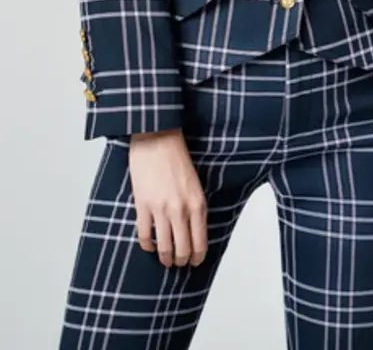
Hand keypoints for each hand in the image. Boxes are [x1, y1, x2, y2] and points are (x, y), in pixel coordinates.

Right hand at [129, 128, 207, 267]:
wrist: (157, 138)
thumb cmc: (177, 158)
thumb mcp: (195, 184)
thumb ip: (195, 208)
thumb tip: (193, 232)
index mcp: (197, 204)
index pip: (200, 243)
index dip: (197, 257)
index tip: (194, 262)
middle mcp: (181, 210)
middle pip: (182, 250)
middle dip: (181, 261)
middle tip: (178, 263)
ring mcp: (160, 209)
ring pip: (163, 248)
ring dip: (164, 258)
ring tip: (164, 259)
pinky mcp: (142, 206)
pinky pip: (144, 236)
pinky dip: (147, 245)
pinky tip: (149, 245)